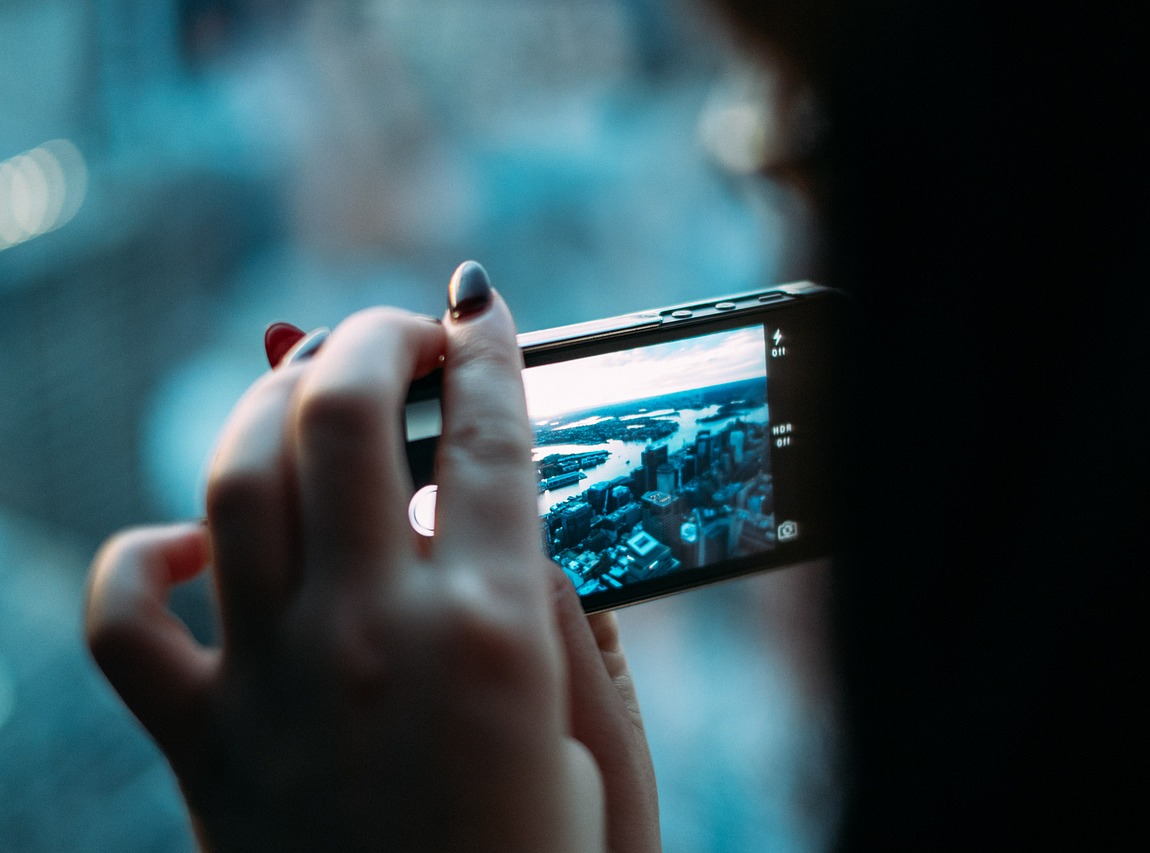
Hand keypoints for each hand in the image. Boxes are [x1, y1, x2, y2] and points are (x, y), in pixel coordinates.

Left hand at [84, 263, 658, 851]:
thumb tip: (510, 515)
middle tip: (402, 333)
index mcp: (492, 635)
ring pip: (233, 481)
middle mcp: (371, 639)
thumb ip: (553, 613)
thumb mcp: (595, 741)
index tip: (481, 305)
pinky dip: (144, 560)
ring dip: (271, 404)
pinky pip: (124, 623)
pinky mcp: (204, 750)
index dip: (492, 348)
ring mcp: (272, 689)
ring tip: (310, 389)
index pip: (491, 437)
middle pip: (343, 415)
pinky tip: (196, 545)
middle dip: (374, 338)